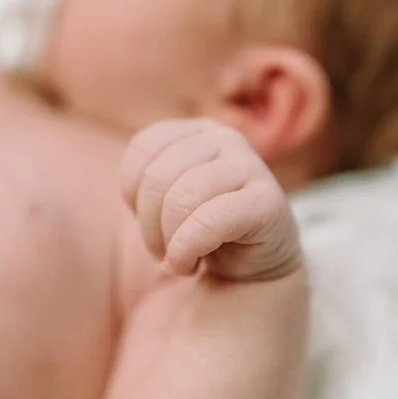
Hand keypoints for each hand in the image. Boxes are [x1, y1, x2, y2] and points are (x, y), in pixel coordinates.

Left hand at [122, 119, 300, 280]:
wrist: (256, 264)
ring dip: (168, 244)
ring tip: (178, 260)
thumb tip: (133, 193)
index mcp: (198, 131)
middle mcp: (225, 138)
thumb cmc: (205, 230)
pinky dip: (185, 251)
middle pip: (157, 177)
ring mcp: (249, 165)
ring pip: (180, 199)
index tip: (149, 220)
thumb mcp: (168, 199)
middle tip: (162, 252)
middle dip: (149, 226)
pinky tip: (188, 267)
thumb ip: (149, 181)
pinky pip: (207, 222)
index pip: (143, 147)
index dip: (133, 193)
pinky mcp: (266, 200)